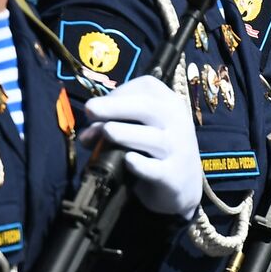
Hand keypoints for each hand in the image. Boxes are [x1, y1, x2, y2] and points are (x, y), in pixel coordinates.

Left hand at [81, 75, 201, 219]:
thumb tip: (87, 135)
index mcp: (170, 103)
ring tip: (105, 133)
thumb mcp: (140, 130)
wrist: (183, 183)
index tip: (99, 105)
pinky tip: (128, 160)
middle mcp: (177, 122)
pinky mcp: (173, 176)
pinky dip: (140, 164)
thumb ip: (115, 124)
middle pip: (148, 108)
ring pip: (153, 138)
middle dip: (115, 107)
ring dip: (124, 133)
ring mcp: (178, 149)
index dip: (119, 92)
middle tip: (89, 109)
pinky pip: (155, 169)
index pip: (147, 88)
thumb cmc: (156, 149)